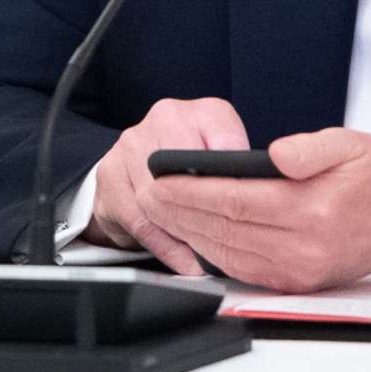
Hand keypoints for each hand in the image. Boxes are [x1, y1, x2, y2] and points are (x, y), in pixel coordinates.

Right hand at [81, 97, 249, 276]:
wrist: (140, 158)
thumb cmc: (193, 160)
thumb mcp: (228, 155)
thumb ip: (242, 168)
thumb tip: (259, 197)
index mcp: (204, 111)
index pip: (226, 140)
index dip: (236, 179)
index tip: (245, 208)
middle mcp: (166, 117)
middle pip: (187, 173)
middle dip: (207, 215)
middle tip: (226, 246)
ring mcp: (132, 142)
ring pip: (161, 200)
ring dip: (185, 235)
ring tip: (206, 259)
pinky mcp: (110, 172)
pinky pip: (140, 219)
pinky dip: (165, 246)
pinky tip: (183, 260)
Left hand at [140, 127, 370, 292]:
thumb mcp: (350, 144)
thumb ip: (309, 149)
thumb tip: (274, 155)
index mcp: (313, 210)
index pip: (235, 200)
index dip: (192, 189)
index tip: (160, 176)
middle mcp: (304, 247)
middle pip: (225, 229)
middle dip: (179, 210)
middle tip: (146, 190)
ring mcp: (301, 270)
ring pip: (229, 254)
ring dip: (189, 233)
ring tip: (160, 209)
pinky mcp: (299, 281)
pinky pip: (245, 269)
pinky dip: (214, 253)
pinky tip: (194, 234)